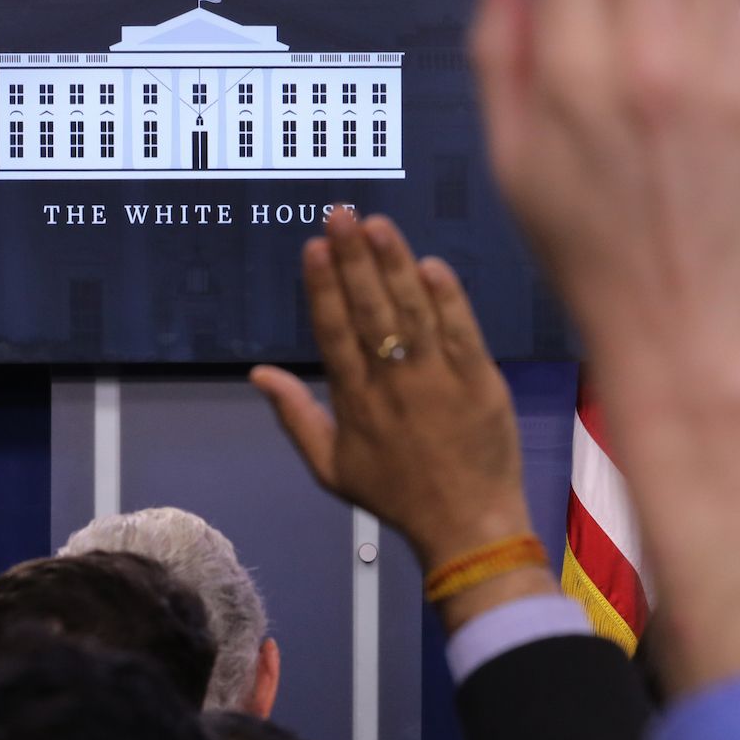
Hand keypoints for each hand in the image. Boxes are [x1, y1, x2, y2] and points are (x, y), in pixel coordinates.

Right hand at [251, 212, 532, 586]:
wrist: (467, 525)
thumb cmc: (397, 495)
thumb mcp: (332, 468)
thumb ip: (296, 415)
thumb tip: (258, 373)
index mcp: (355, 401)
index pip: (333, 333)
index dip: (323, 288)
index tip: (314, 247)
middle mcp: (393, 384)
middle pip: (370, 312)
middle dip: (354, 260)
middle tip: (342, 214)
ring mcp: (439, 379)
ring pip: (413, 312)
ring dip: (395, 265)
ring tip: (379, 225)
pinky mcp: (481, 380)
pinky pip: (461, 331)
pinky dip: (446, 298)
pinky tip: (431, 265)